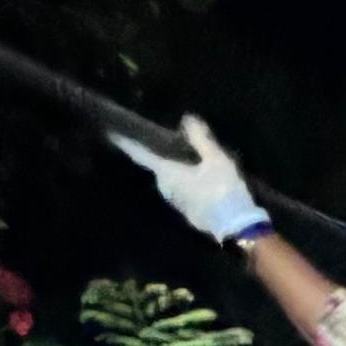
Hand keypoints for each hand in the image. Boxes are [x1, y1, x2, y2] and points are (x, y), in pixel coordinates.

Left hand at [111, 116, 271, 244]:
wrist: (235, 226)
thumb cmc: (224, 189)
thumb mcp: (216, 159)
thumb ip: (200, 139)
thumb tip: (187, 118)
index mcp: (168, 171)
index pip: (140, 154)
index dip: (125, 143)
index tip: (109, 133)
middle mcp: (164, 186)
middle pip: (158, 166)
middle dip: (162, 155)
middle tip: (172, 144)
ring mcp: (174, 201)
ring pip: (170, 179)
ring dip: (177, 170)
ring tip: (192, 162)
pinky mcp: (186, 211)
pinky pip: (181, 191)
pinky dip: (187, 183)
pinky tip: (202, 181)